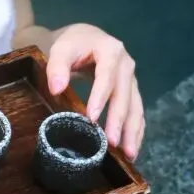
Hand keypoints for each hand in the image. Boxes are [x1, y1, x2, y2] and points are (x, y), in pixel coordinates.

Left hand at [46, 24, 144, 159]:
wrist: (84, 39)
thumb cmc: (72, 44)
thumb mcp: (61, 49)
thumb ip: (57, 66)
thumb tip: (56, 89)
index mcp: (110, 51)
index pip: (107, 77)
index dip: (100, 98)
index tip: (91, 119)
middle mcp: (126, 65)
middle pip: (124, 95)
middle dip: (119, 121)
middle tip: (112, 143)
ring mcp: (132, 79)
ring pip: (136, 107)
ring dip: (133, 131)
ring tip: (129, 154)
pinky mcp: (132, 90)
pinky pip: (137, 111)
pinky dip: (135, 130)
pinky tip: (132, 148)